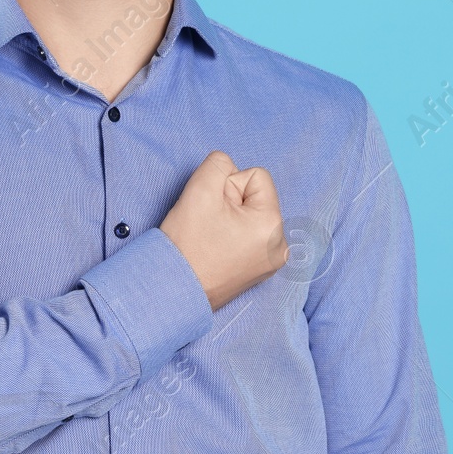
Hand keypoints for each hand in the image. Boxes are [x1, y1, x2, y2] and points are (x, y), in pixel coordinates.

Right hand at [159, 150, 286, 310]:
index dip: (228, 186)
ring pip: (250, 215)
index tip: (213, 211)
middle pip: (255, 197)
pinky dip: (233, 236)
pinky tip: (217, 250)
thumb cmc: (188, 244)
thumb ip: (219, 163)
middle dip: (230, 203)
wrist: (173, 289)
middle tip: (210, 226)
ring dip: (230, 219)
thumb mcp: (200, 188)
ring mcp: (271, 261)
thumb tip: (229, 168)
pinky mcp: (260, 271)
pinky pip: (249, 235)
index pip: (255, 176)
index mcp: (272, 224)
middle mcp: (280, 245)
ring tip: (213, 239)